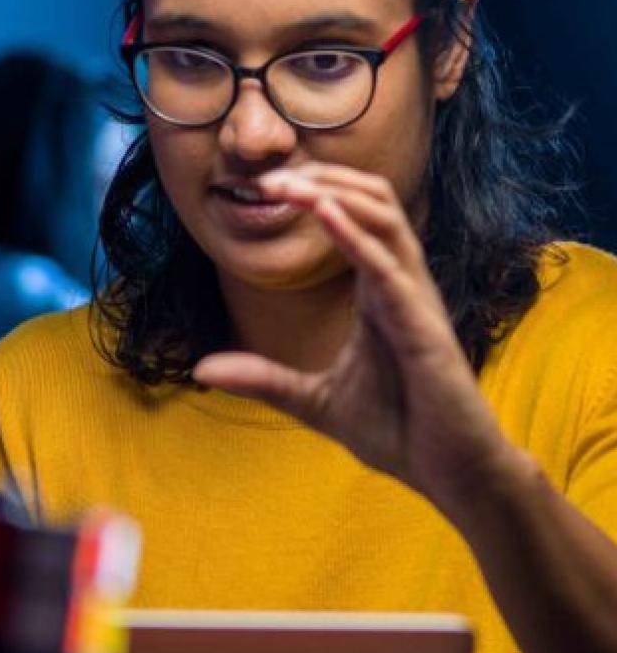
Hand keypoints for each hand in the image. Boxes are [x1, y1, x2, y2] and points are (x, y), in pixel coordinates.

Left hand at [191, 163, 524, 516]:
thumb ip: (261, 379)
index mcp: (378, 294)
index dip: (313, 194)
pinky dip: (356, 238)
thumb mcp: (312, 400)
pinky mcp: (426, 328)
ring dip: (335, 196)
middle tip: (266, 179)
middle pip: (371, 204)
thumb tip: (201, 369)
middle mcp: (402, 286)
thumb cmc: (399, 431)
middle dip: (322, 181)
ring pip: (385, 221)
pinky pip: (390, 269)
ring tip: (289, 186)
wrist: (451, 474)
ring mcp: (417, 302)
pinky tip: (326, 215)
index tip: (262, 187)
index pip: (353, 219)